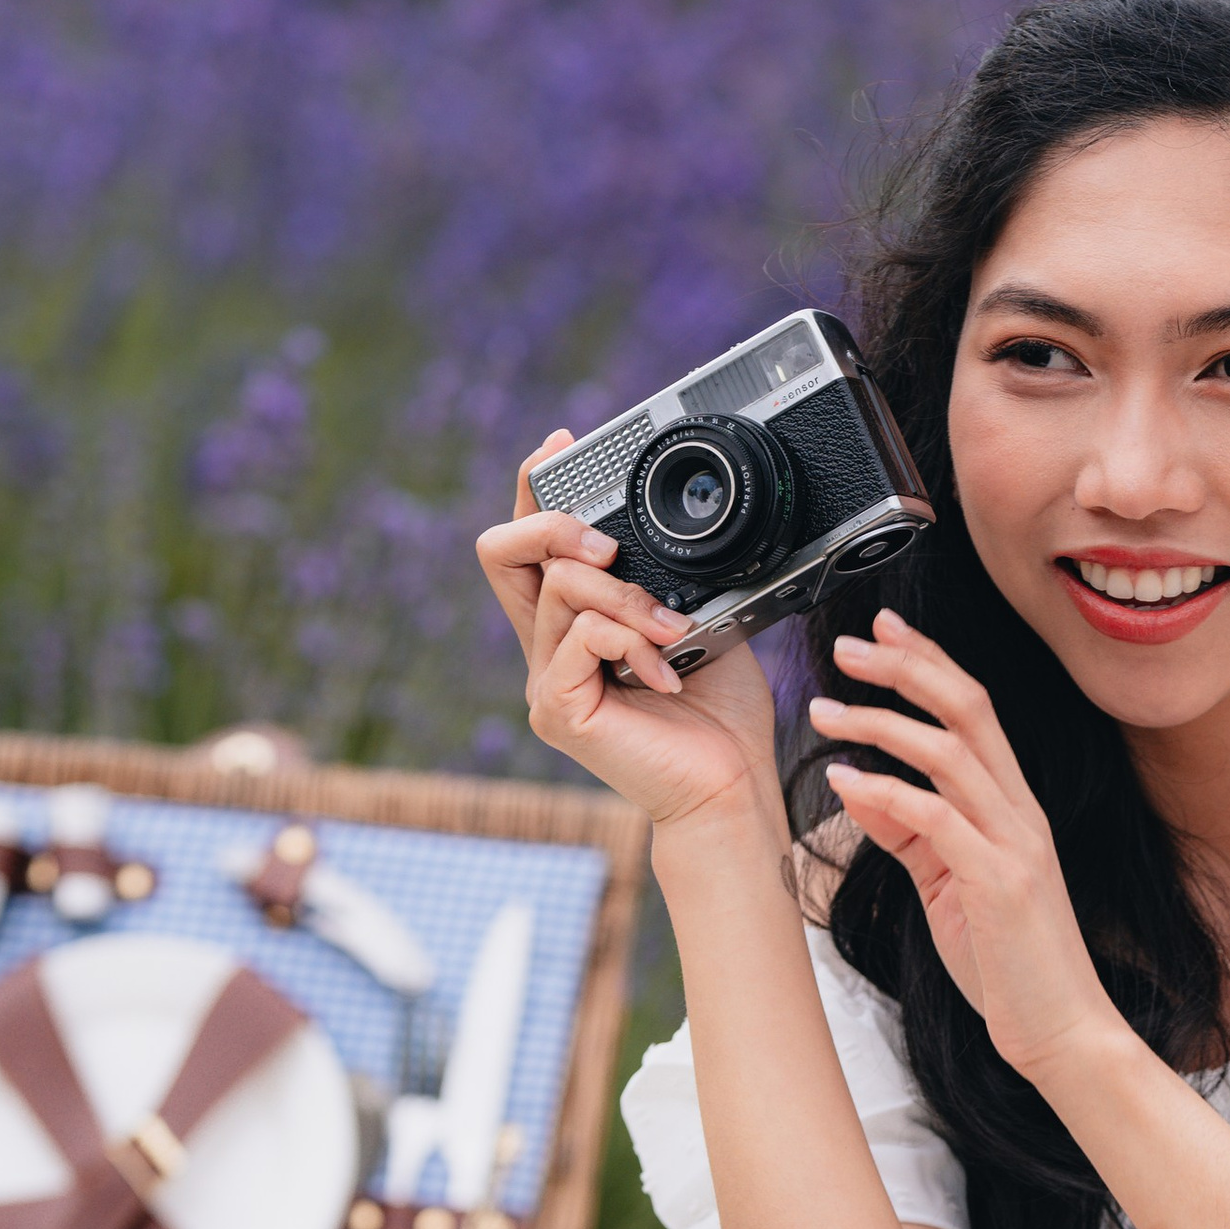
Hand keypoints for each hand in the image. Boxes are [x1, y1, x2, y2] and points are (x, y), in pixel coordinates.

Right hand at [477, 432, 780, 831]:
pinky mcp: (557, 709)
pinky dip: (631, 640)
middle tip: (611, 546)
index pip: (528, 543)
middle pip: (499, 550)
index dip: (533, 486)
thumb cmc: (719, 715)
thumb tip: (649, 527)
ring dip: (626, 596)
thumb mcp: (696, 619)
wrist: (730, 786)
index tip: (563, 441)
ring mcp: (547, 680)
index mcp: (574, 622)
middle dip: (553, 522)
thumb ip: (662, 576)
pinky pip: (579, 636)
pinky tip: (666, 671)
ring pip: (558, 587)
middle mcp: (548, 647)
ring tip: (674, 631)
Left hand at [809, 616, 1128, 1082]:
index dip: (929, 663)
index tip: (883, 633)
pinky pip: (937, 819)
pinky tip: (845, 780)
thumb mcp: (945, 887)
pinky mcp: (1000, 882)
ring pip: (950, 752)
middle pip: (968, 709)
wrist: (1061, 1031)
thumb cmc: (1009, 966)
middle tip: (849, 648)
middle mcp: (1020, 813)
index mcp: (1012, 808)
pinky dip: (886, 791)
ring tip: (827, 712)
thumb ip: (908, 835)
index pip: (974, 712)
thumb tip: (860, 786)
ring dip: (881, 722)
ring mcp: (1015, 844)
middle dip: (906, 668)